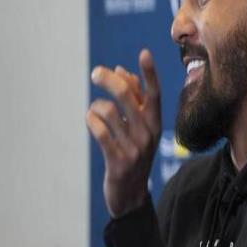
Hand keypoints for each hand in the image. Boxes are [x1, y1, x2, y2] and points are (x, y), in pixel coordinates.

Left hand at [86, 49, 161, 217]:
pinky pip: (100, 132)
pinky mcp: (118, 161)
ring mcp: (134, 148)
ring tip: (94, 110)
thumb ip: (134, 98)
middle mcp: (148, 133)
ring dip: (96, 106)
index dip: (149, 72)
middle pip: (127, 96)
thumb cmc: (134, 152)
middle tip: (95, 73)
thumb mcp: (140, 127)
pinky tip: (90, 119)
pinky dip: (91, 120)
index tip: (144, 53)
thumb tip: (121, 70)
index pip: (154, 92)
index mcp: (156, 122)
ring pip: (109, 111)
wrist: (132, 194)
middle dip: (108, 79)